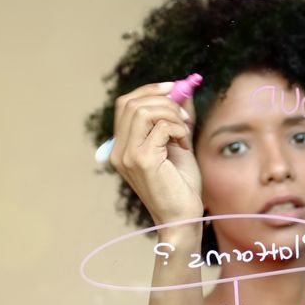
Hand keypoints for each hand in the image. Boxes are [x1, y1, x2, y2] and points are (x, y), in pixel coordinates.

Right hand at [110, 82, 202, 241]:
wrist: (183, 217)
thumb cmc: (181, 184)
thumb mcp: (178, 143)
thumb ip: (177, 117)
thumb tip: (183, 90)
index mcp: (123, 146)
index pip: (125, 104)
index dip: (150, 90)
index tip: (174, 88)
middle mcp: (120, 150)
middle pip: (131, 103)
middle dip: (162, 99)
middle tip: (183, 113)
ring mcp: (128, 155)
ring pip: (144, 111)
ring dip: (171, 115)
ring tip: (184, 132)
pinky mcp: (142, 160)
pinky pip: (160, 126)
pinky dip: (178, 129)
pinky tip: (184, 145)